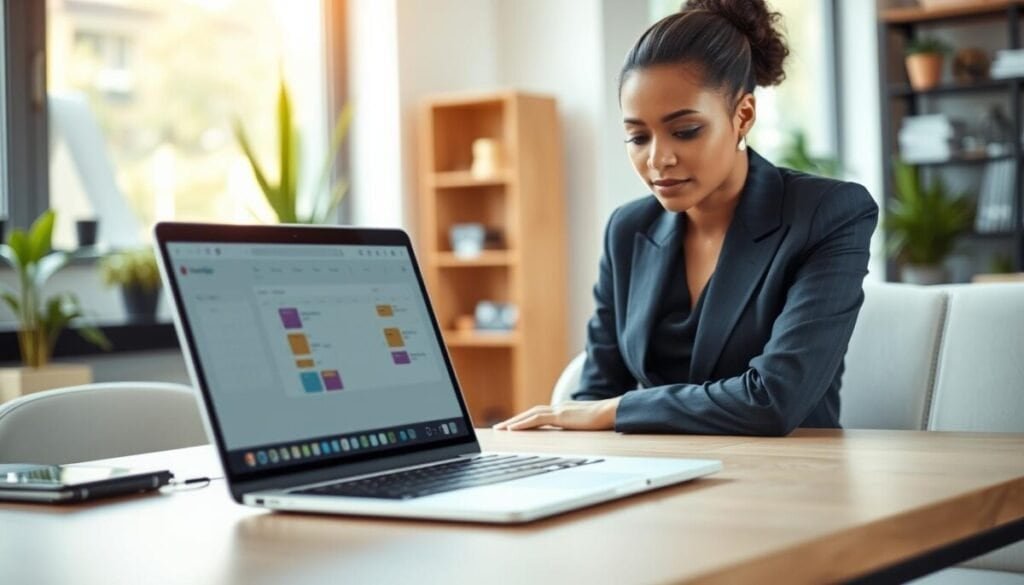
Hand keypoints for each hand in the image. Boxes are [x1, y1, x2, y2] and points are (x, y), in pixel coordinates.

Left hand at [492, 398, 621, 430]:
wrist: (614, 412)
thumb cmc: (605, 420)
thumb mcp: (587, 426)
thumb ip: (578, 428)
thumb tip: (574, 436)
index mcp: (564, 411)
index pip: (540, 415)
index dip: (526, 420)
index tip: (514, 427)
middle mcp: (559, 408)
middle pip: (531, 413)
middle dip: (515, 420)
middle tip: (500, 428)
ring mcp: (559, 410)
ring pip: (530, 415)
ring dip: (514, 422)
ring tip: (501, 429)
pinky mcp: (561, 415)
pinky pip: (537, 419)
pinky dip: (523, 423)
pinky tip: (512, 429)